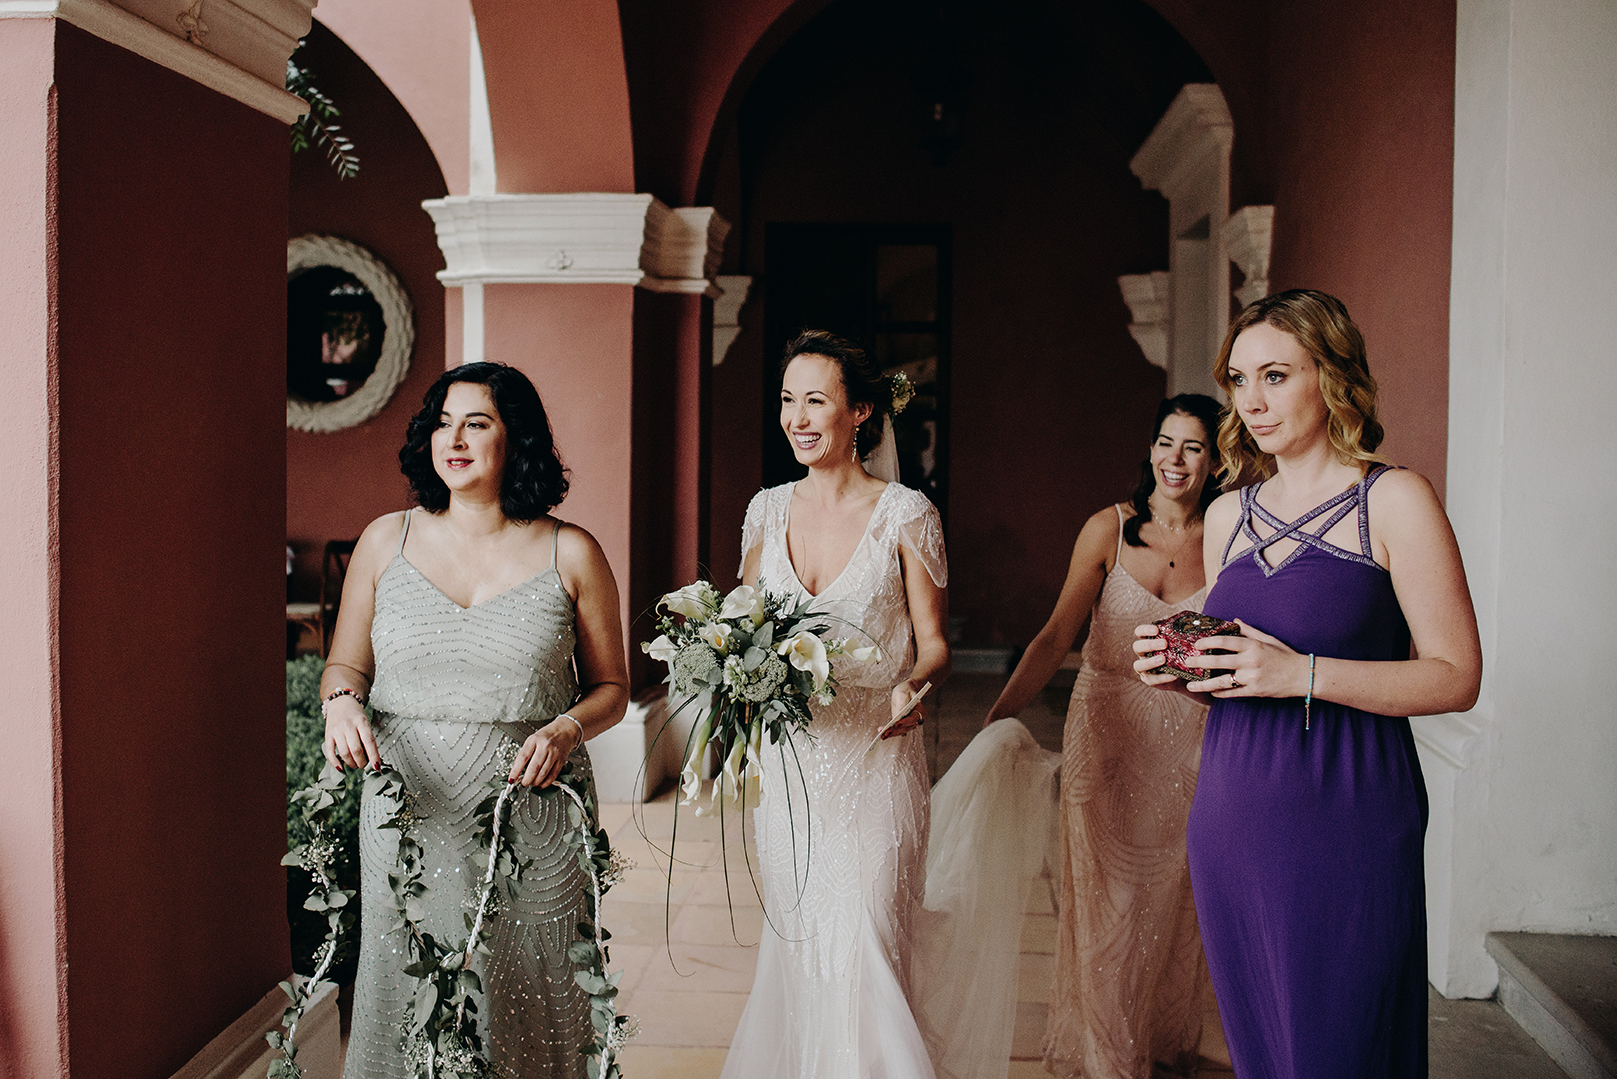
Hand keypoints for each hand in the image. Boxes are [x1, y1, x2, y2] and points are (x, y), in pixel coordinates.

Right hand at [324, 696, 379, 771]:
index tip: (376, 767)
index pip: (369, 741)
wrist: (341, 702)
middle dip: (362, 762)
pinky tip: (341, 768)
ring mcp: (337, 730)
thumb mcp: (366, 722)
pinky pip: (330, 752)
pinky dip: (336, 763)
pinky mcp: (328, 735)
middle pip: (356, 749)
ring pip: (344, 753)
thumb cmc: (356, 715)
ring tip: (355, 765)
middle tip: (365, 766)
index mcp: (361, 721)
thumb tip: (373, 760)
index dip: (373, 756)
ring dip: (351, 763)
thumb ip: (368, 738)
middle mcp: (348, 725)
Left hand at [510, 717, 581, 786]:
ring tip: (531, 783)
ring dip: (536, 782)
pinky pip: (553, 775)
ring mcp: (554, 753)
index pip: (522, 757)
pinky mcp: (561, 760)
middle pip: (534, 767)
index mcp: (534, 739)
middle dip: (527, 779)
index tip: (511, 779)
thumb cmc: (547, 735)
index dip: (516, 771)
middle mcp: (545, 746)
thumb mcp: (533, 739)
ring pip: (543, 773)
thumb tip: (519, 771)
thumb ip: (526, 753)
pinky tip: (541, 784)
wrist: (565, 729)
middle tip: (523, 783)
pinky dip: (546, 782)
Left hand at [884, 681, 926, 739]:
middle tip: (886, 732)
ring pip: (901, 730)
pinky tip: (882, 733)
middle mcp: (916, 719)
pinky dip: (889, 731)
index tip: (897, 724)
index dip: (905, 722)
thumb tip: (900, 714)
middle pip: (906, 727)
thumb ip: (903, 704)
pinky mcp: (902, 724)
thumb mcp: (904, 694)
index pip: (913, 718)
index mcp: (920, 710)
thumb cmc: (906, 690)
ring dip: (891, 733)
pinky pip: (896, 729)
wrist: (906, 691)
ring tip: (882, 735)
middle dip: (895, 731)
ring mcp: (909, 723)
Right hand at [1131, 624, 1183, 686]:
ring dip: (1150, 662)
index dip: (1145, 630)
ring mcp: (1144, 668)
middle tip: (1164, 644)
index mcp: (1147, 640)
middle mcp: (1143, 653)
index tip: (1156, 630)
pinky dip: (1162, 677)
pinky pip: (1152, 679)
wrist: (1183, 674)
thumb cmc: (1180, 653)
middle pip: (1137, 646)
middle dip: (1150, 644)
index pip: (1139, 632)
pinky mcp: (1150, 680)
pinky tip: (1173, 675)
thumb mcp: (1180, 642)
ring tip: (1163, 659)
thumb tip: (1193, 621)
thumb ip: (1180, 633)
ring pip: (1139, 664)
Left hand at [1181, 619, 1306, 698]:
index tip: (1196, 643)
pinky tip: (1210, 692)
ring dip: (1204, 684)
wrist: (1302, 675)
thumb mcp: (1268, 639)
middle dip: (1199, 662)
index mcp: (1253, 646)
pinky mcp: (1255, 691)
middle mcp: (1250, 661)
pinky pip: (1233, 693)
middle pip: (1218, 662)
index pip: (1225, 642)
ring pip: (1222, 681)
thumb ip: (1250, 631)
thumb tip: (1235, 621)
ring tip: (1190, 684)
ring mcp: (1252, 678)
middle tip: (1186, 662)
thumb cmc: (1284, 655)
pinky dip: (1220, 693)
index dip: (1208, 641)